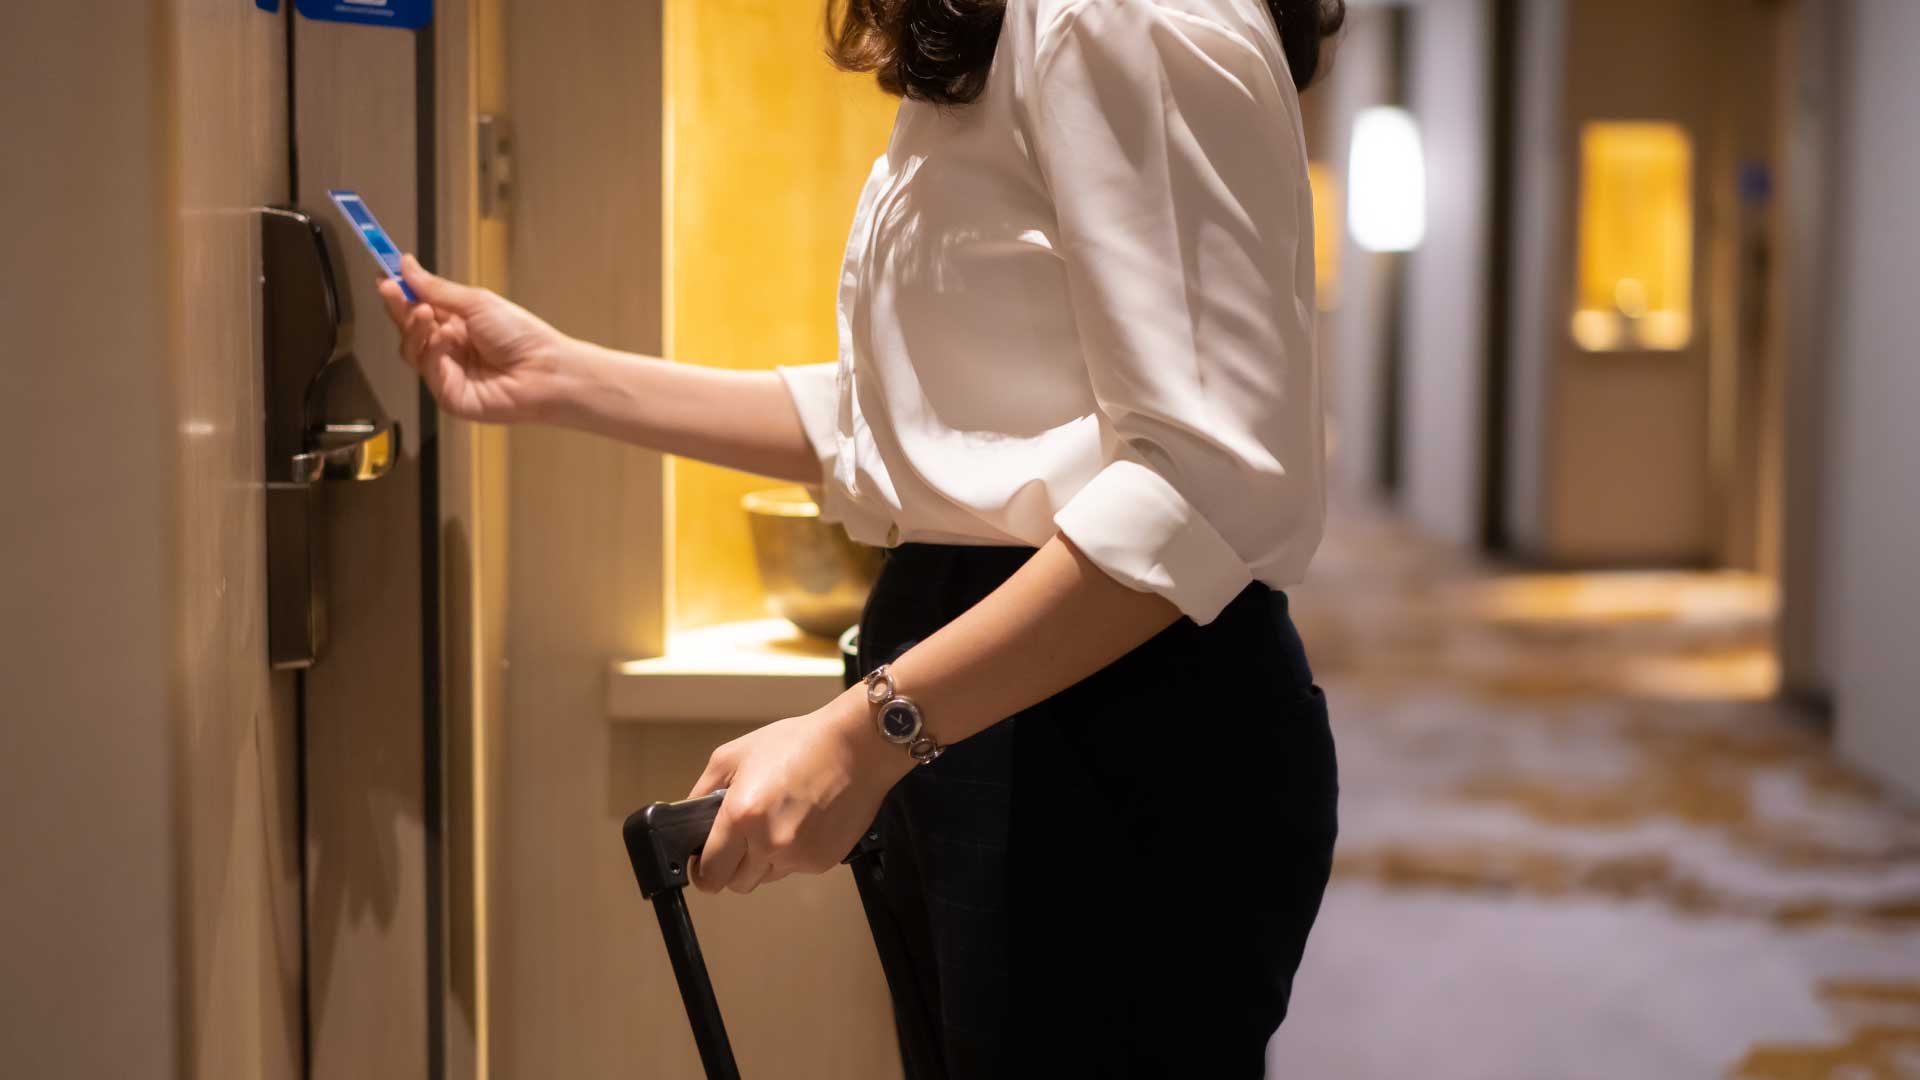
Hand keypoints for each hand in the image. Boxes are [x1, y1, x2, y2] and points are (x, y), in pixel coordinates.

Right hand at [375, 254, 570, 423]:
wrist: (544, 370)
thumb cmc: (521, 336)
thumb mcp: (476, 303)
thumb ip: (437, 288)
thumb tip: (407, 265)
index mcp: (457, 324)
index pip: (418, 306)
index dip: (399, 292)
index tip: (383, 274)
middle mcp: (449, 348)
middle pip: (408, 328)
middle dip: (398, 307)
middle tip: (390, 288)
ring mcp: (447, 373)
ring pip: (411, 349)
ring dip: (415, 327)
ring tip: (427, 313)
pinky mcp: (448, 395)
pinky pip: (427, 369)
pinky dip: (433, 349)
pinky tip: (448, 337)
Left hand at [687, 688, 911, 894]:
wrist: (857, 747)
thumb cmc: (800, 743)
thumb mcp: (735, 754)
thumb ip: (702, 790)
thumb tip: (689, 818)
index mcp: (741, 816)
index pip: (709, 875)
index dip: (702, 872)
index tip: (703, 864)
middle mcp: (769, 843)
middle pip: (736, 884)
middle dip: (731, 866)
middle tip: (740, 839)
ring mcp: (798, 856)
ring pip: (765, 878)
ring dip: (763, 860)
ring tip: (778, 821)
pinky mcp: (822, 862)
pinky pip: (795, 868)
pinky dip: (793, 853)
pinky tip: (803, 822)